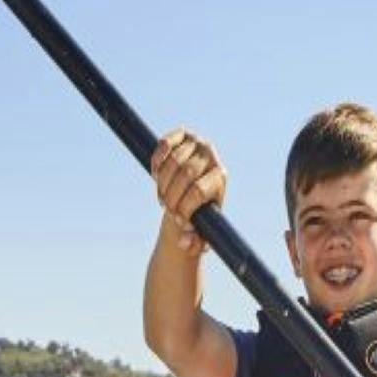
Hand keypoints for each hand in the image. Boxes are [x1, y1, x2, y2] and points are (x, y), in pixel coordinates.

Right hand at [151, 128, 226, 256]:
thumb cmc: (199, 212)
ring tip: (163, 197)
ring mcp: (197, 142)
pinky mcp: (182, 134)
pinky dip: (156, 161)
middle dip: (171, 197)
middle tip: (168, 209)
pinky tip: (156, 176)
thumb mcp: (201, 230)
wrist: (192, 188)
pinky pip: (164, 143)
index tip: (179, 222)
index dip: (183, 209)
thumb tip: (184, 242)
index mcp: (220, 176)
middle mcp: (211, 156)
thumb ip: (195, 241)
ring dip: (162, 183)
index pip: (198, 192)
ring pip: (172, 161)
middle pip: (185, 176)